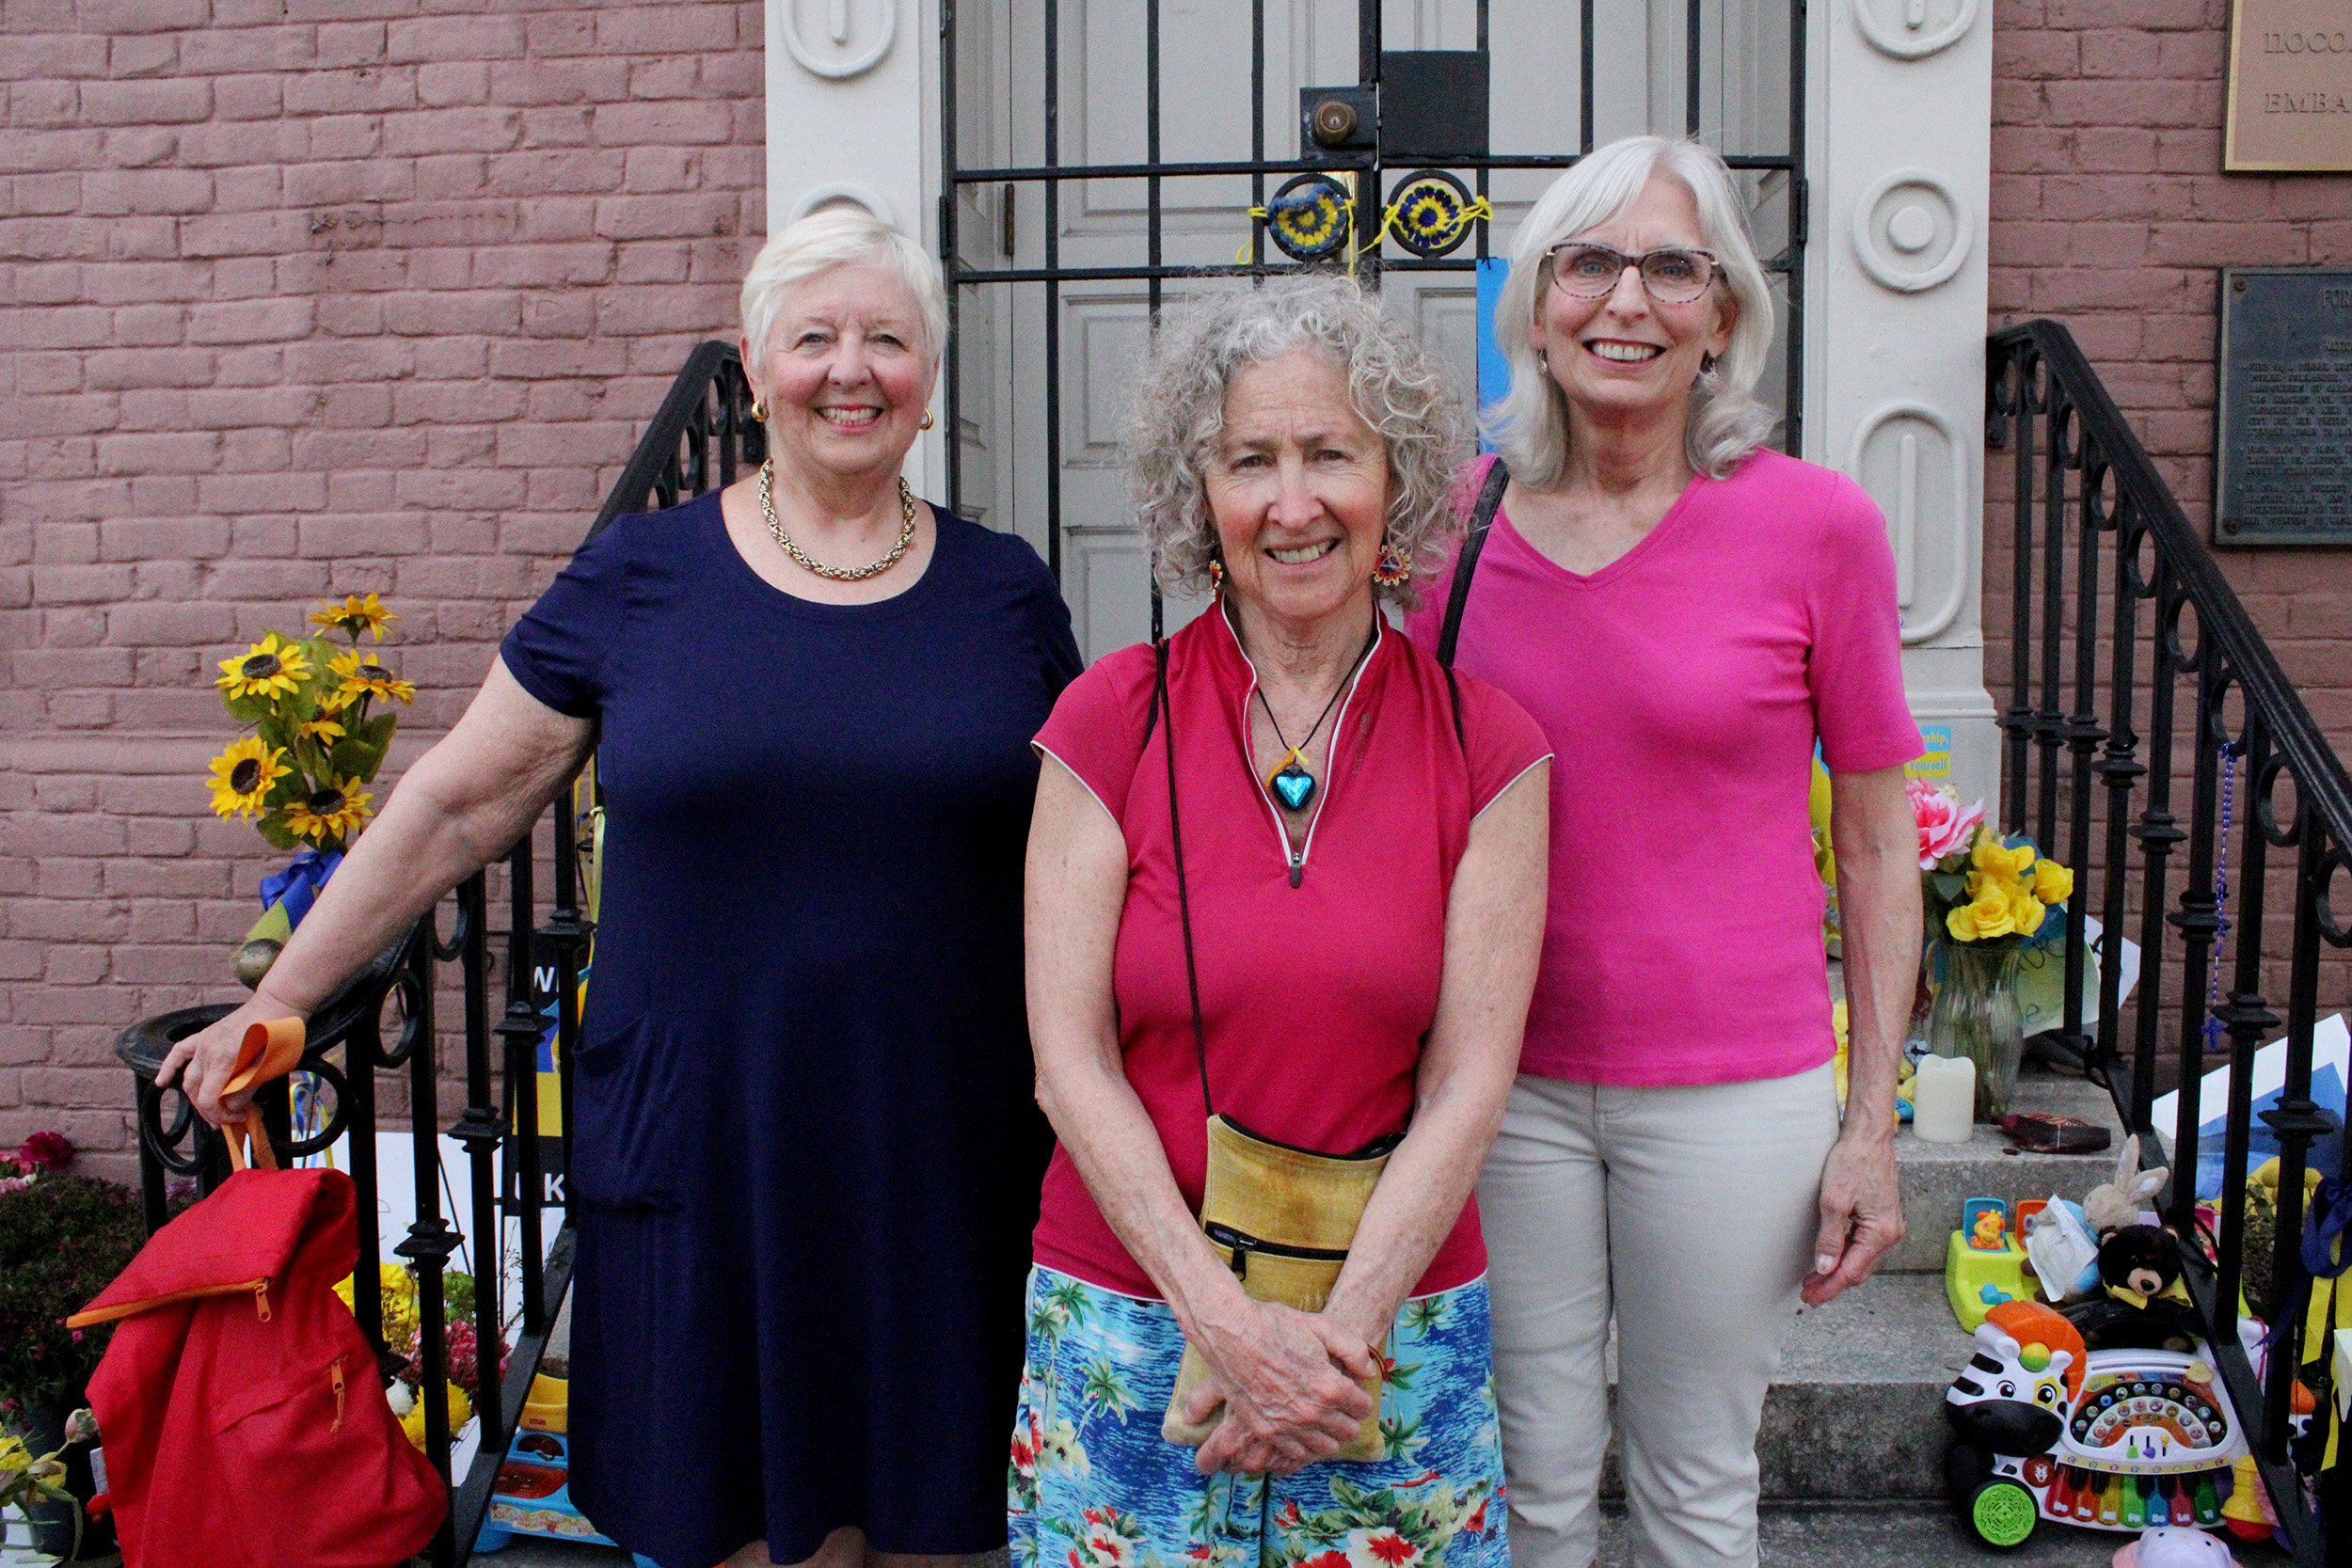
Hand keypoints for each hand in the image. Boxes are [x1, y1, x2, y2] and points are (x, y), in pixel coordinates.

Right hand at [155, 996, 296, 1127]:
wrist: (277, 1004)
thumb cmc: (279, 1035)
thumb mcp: (268, 1067)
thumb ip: (246, 1089)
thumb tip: (232, 1107)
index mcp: (225, 1058)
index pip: (208, 1098)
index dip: (221, 1114)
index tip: (237, 1118)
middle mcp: (207, 1050)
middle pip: (196, 1091)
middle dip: (211, 1110)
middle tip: (228, 1119)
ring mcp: (203, 1042)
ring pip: (189, 1077)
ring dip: (196, 1097)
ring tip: (210, 1111)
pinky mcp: (203, 1035)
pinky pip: (179, 1052)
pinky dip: (169, 1068)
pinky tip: (162, 1082)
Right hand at [1184, 1301, 1377, 1475]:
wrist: (1231, 1332)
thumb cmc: (1276, 1325)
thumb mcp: (1322, 1326)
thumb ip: (1354, 1349)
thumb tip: (1368, 1371)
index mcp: (1329, 1386)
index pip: (1362, 1407)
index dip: (1360, 1397)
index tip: (1352, 1390)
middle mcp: (1311, 1412)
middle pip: (1348, 1432)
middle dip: (1349, 1418)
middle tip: (1340, 1405)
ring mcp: (1288, 1426)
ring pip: (1325, 1448)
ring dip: (1329, 1435)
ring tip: (1322, 1419)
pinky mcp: (1266, 1432)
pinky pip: (1296, 1455)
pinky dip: (1305, 1447)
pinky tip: (1302, 1431)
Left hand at [1802, 1129, 1904, 1306]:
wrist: (1869, 1138)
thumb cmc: (1852, 1162)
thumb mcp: (1833, 1200)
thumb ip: (1830, 1238)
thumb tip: (1824, 1268)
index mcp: (1881, 1233)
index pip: (1851, 1272)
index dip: (1829, 1288)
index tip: (1810, 1298)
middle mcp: (1891, 1234)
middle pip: (1859, 1270)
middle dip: (1833, 1283)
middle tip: (1808, 1293)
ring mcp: (1890, 1227)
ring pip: (1863, 1261)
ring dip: (1840, 1271)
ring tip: (1815, 1280)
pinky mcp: (1884, 1219)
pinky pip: (1865, 1248)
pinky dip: (1848, 1257)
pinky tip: (1832, 1259)